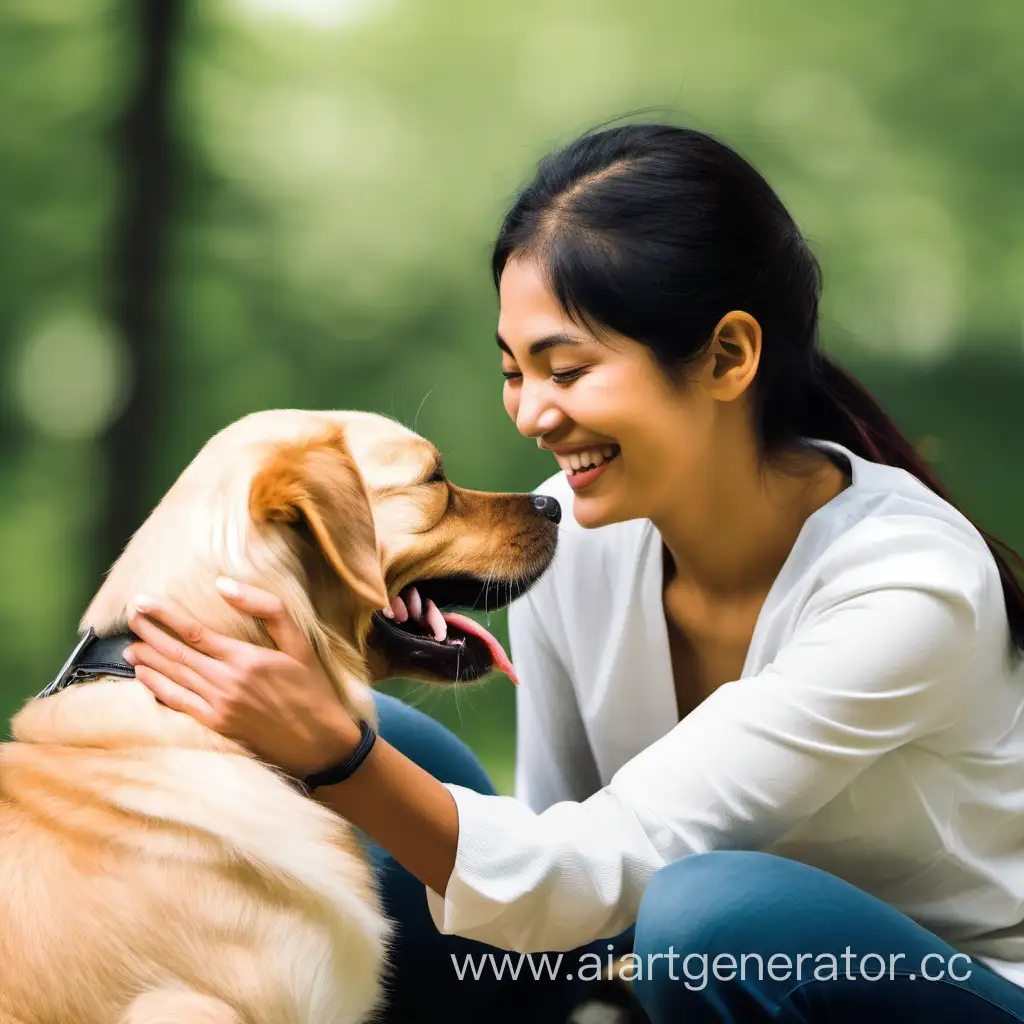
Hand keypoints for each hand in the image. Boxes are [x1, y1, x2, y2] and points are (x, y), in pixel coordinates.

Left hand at [124, 578, 361, 778]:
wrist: (320, 741)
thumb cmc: (312, 687)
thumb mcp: (300, 642)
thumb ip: (267, 608)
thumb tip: (224, 584)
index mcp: (246, 658)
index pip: (194, 631)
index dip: (164, 614)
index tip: (142, 600)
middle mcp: (227, 681)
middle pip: (176, 652)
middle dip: (148, 632)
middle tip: (129, 615)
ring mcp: (218, 706)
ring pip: (172, 676)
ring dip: (147, 659)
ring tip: (130, 644)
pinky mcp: (216, 725)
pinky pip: (178, 703)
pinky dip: (156, 687)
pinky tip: (143, 675)